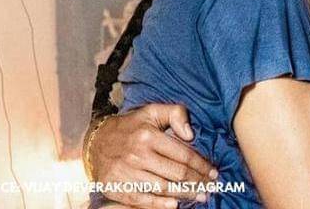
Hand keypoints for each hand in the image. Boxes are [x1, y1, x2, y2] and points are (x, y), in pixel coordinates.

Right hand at [89, 104, 217, 208]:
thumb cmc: (131, 126)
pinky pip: (142, 199)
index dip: (201, 165)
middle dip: (197, 182)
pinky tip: (175, 205)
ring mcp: (126, 172)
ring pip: (163, 188)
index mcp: (148, 135)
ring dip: (184, 194)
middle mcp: (137, 154)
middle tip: (211, 187)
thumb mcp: (152, 111)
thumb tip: (190, 134)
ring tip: (200, 196)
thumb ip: (175, 114)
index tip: (214, 172)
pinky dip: (160, 204)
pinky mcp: (115, 186)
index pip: (183, 154)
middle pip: (176, 173)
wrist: (95, 140)